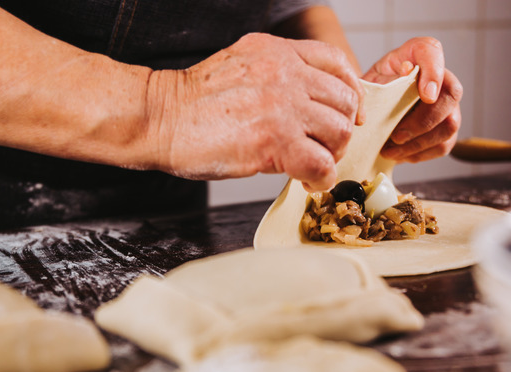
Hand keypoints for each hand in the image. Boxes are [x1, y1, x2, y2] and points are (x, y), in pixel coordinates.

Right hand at [147, 33, 365, 190]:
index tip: (347, 112)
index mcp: (276, 51)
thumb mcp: (240, 65)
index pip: (336, 62)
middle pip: (344, 100)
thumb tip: (307, 101)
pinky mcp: (274, 142)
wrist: (160, 118)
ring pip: (338, 132)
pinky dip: (320, 178)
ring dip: (330, 154)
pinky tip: (305, 181)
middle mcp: (284, 73)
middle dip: (339, 129)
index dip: (350, 91)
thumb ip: (276, 73)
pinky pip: (321, 164)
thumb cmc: (192, 103)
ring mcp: (282, 106)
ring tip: (311, 165)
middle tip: (322, 147)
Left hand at [362, 37, 462, 162]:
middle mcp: (441, 77)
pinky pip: (444, 145)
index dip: (434, 72)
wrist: (373, 107)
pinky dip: (420, 154)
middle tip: (396, 136)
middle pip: (451, 95)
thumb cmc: (373, 90)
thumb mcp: (370, 80)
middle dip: (423, 121)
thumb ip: (385, 75)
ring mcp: (448, 104)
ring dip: (418, 143)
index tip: (426, 95)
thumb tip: (407, 70)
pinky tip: (400, 155)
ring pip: (450, 125)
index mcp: (416, 55)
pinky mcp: (447, 128)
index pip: (432, 51)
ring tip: (391, 151)